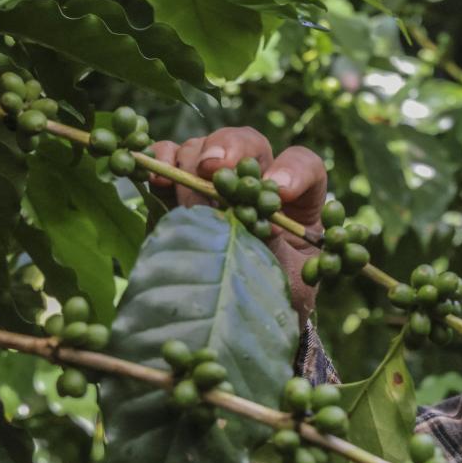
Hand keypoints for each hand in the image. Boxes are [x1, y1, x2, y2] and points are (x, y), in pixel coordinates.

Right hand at [145, 128, 327, 320]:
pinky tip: (158, 176)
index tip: (278, 190)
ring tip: (188, 191)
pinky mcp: (180, 187)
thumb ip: (272, 250)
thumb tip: (242, 226)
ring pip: (205, 147)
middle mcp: (258, 179)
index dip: (293, 171)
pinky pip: (169, 156)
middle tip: (215, 171)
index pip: (304, 164)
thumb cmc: (275, 296)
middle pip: (249, 143)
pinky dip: (161, 159)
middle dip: (231, 150)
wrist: (237, 319)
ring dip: (193, 163)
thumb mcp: (288, 280)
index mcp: (300, 199)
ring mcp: (216, 180)